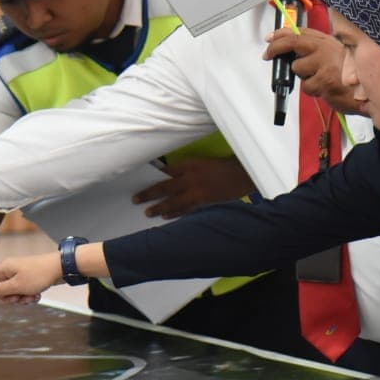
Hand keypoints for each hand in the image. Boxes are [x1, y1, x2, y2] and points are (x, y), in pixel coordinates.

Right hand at [0, 253, 62, 302]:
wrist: (60, 268)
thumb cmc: (38, 274)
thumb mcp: (17, 286)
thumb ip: (1, 291)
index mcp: (5, 267)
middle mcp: (12, 269)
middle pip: (1, 287)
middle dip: (9, 297)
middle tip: (17, 299)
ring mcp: (22, 273)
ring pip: (14, 291)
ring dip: (21, 298)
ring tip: (30, 297)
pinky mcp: (31, 278)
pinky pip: (25, 290)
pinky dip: (29, 295)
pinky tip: (36, 296)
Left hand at [131, 156, 255, 218]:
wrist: (243, 175)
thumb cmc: (224, 167)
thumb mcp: (203, 163)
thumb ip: (188, 169)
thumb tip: (169, 175)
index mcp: (190, 163)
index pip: (166, 170)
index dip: (153, 175)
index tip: (139, 178)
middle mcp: (190, 176)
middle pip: (164, 186)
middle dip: (149, 193)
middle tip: (136, 199)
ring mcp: (197, 190)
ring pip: (173, 200)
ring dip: (159, 207)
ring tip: (148, 212)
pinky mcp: (204, 200)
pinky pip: (186, 208)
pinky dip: (175, 213)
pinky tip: (166, 216)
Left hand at [264, 29, 357, 113]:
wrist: (369, 91)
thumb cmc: (352, 74)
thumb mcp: (336, 55)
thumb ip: (316, 50)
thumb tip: (291, 52)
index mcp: (327, 40)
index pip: (300, 32)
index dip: (282, 33)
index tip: (270, 38)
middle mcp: (325, 48)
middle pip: (293, 42)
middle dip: (276, 47)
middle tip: (267, 55)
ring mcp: (324, 64)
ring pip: (298, 69)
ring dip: (304, 77)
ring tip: (320, 80)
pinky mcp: (324, 80)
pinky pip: (307, 86)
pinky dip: (313, 90)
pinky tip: (326, 89)